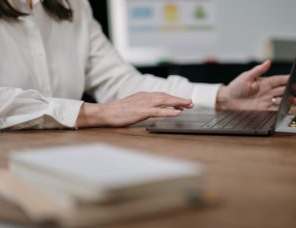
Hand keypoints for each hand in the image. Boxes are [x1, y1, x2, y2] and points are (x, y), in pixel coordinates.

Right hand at [77, 92, 192, 127]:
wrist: (104, 112)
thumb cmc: (117, 111)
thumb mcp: (132, 106)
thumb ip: (143, 106)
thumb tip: (153, 110)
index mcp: (143, 96)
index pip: (162, 96)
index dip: (173, 99)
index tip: (183, 102)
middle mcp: (145, 97)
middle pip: (166, 96)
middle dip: (180, 99)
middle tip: (191, 103)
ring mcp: (144, 104)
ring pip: (165, 101)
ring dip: (178, 103)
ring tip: (189, 105)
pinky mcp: (141, 111)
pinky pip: (159, 111)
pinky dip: (169, 111)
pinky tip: (178, 113)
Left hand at [216, 60, 295, 110]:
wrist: (227, 100)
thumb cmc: (235, 87)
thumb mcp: (246, 76)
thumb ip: (258, 70)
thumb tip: (268, 62)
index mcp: (264, 82)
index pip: (279, 80)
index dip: (288, 79)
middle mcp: (266, 91)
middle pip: (283, 89)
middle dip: (293, 89)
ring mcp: (265, 100)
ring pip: (281, 99)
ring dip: (290, 100)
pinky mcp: (262, 108)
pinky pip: (274, 108)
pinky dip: (281, 109)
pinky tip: (287, 108)